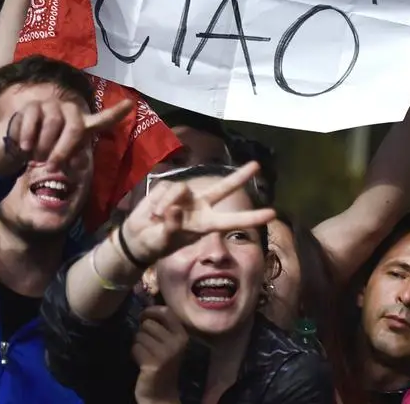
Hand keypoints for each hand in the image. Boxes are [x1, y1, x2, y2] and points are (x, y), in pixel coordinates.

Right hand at [0, 97, 132, 176]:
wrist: (19, 145)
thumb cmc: (47, 151)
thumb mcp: (63, 157)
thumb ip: (72, 159)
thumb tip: (77, 164)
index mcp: (82, 124)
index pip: (103, 119)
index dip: (116, 112)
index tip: (130, 104)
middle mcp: (70, 112)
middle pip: (74, 128)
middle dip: (63, 150)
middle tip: (53, 166)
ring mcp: (52, 106)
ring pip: (53, 124)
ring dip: (43, 145)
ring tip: (36, 155)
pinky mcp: (33, 106)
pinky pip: (33, 120)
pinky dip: (29, 137)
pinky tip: (25, 147)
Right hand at [121, 162, 274, 265]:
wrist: (137, 238)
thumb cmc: (154, 244)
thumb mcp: (162, 240)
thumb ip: (171, 226)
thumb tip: (176, 208)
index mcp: (205, 225)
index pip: (232, 221)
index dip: (251, 217)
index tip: (272, 213)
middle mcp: (200, 208)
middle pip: (224, 189)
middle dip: (239, 176)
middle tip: (257, 165)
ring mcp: (186, 197)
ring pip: (182, 188)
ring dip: (167, 201)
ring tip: (156, 217)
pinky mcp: (170, 189)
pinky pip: (167, 188)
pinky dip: (158, 199)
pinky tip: (152, 211)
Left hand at [133, 306, 187, 402]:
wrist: (162, 394)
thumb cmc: (163, 365)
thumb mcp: (169, 344)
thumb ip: (162, 326)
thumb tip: (145, 307)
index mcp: (182, 336)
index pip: (166, 312)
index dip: (151, 310)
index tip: (143, 316)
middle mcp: (176, 343)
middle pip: (148, 323)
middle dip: (142, 331)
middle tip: (146, 343)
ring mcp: (165, 354)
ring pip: (139, 335)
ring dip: (138, 344)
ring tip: (144, 353)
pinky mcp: (153, 364)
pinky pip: (135, 348)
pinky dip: (134, 354)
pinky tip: (141, 362)